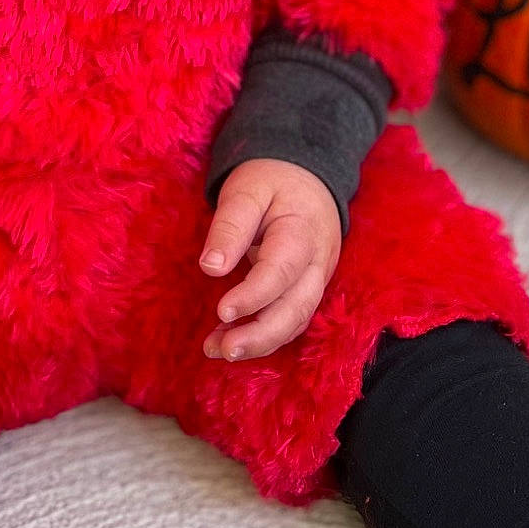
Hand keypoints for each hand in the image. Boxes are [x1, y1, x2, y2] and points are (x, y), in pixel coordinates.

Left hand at [198, 158, 341, 361]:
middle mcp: (317, 262)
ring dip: (261, 342)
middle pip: (297, 308)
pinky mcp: (309, 289)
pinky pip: (293, 320)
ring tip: (219, 350)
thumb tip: (210, 267)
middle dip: (261, 335)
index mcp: (303, 231)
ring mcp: (317, 279)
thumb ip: (230, 226)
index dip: (253, 296)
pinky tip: (233, 341)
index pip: (281, 271)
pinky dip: (265, 336)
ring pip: (297, 321)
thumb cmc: (272, 181)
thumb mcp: (247, 190)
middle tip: (222, 349)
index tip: (221, 311)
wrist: (305, 177)